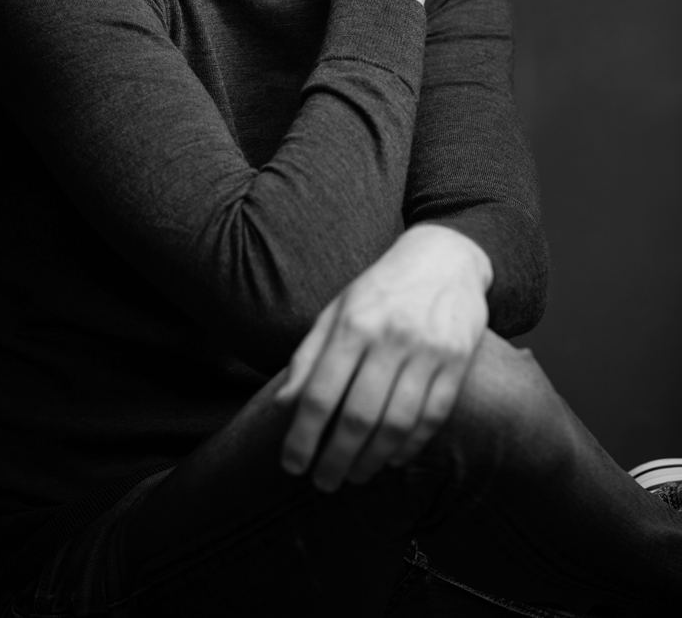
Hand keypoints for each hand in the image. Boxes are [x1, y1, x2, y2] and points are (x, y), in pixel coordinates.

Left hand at [276, 225, 490, 491]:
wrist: (445, 258)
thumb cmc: (381, 290)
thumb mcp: (337, 310)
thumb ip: (309, 356)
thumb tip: (282, 404)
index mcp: (353, 323)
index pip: (321, 393)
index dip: (303, 436)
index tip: (292, 465)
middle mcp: (390, 337)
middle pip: (359, 416)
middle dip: (336, 459)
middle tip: (323, 482)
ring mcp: (428, 350)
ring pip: (397, 423)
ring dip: (372, 460)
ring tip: (355, 475)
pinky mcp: (458, 361)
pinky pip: (433, 416)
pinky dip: (411, 446)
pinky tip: (392, 459)